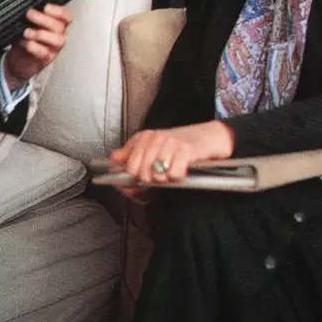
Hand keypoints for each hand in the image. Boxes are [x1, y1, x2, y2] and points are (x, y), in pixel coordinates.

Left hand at [3, 3, 71, 88]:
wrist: (18, 58)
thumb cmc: (25, 38)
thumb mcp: (28, 22)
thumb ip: (32, 13)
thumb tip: (28, 3)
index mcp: (56, 24)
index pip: (67, 16)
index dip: (59, 11)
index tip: (46, 7)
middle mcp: (58, 36)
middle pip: (60, 26)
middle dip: (43, 19)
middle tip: (29, 14)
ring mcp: (54, 49)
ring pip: (58, 40)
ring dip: (40, 34)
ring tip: (26, 32)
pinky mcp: (46, 59)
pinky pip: (45, 52)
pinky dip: (33, 46)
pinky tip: (24, 42)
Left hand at [108, 120, 234, 188]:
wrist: (209, 136)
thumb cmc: (179, 145)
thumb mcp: (152, 147)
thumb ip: (131, 154)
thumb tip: (112, 161)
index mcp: (144, 137)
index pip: (128, 166)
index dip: (132, 181)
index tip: (140, 185)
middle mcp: (155, 138)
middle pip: (142, 174)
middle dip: (150, 183)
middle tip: (160, 180)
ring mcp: (170, 144)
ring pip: (157, 176)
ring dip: (165, 181)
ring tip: (171, 174)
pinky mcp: (186, 151)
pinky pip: (174, 175)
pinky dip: (178, 178)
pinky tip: (182, 172)